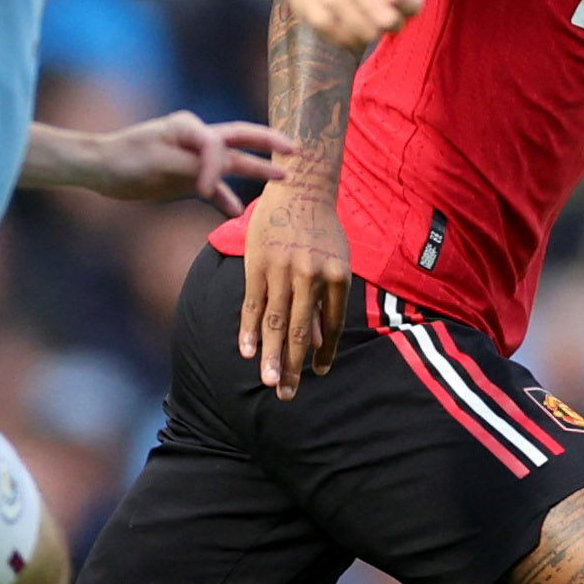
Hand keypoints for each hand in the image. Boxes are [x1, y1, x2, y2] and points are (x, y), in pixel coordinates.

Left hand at [82, 113, 288, 210]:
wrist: (100, 169)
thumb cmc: (125, 160)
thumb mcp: (159, 163)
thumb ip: (194, 167)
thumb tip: (221, 177)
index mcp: (190, 128)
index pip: (217, 146)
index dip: (215, 170)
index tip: (201, 191)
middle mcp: (196, 139)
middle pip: (240, 140)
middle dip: (268, 145)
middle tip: (296, 150)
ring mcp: (193, 158)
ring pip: (231, 164)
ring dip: (255, 170)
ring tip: (284, 177)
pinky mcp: (186, 177)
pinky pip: (213, 187)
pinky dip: (225, 197)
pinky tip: (238, 211)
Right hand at [236, 173, 351, 398]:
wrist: (300, 187)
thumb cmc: (322, 229)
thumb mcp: (335, 261)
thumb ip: (326, 301)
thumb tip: (318, 342)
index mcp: (337, 277)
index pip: (332, 325)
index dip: (325, 353)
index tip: (319, 374)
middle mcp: (311, 276)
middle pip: (302, 330)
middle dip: (295, 367)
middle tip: (287, 395)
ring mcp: (282, 271)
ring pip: (274, 322)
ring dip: (271, 356)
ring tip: (269, 383)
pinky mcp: (258, 264)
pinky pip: (252, 303)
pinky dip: (248, 329)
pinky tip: (246, 352)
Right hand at [278, 0, 421, 49]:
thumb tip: (416, 4)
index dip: (413, 5)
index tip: (412, 4)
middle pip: (388, 21)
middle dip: (397, 23)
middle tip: (392, 17)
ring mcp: (330, 3)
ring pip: (370, 35)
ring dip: (376, 31)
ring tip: (369, 19)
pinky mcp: (318, 20)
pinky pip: (349, 42)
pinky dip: (357, 38)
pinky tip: (352, 24)